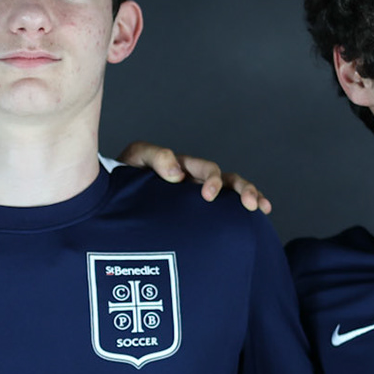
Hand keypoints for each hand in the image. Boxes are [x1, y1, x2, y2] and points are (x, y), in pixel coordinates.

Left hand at [116, 142, 271, 212]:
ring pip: (232, 194)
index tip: (208, 195)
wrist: (113, 204)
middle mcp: (195, 181)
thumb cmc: (123, 178)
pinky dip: (244, 211)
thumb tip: (178, 173)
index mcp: (182, 167)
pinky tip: (260, 216)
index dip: (211, 178)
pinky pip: (226, 212)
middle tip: (248, 203)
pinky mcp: (199, 216)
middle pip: (227, 179)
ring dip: (249, 196)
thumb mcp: (134, 160)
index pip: (204, 168)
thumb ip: (154, 157)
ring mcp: (198, 199)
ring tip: (259, 207)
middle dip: (241, 188)